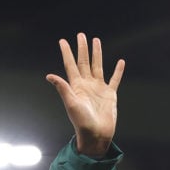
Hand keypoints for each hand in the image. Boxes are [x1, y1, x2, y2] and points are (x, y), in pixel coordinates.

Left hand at [45, 33, 124, 157]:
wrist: (96, 135)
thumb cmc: (81, 122)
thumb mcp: (71, 104)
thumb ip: (63, 88)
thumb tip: (49, 76)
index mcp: (76, 86)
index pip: (70, 65)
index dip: (67, 53)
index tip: (63, 41)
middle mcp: (87, 85)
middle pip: (84, 62)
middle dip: (82, 49)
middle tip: (81, 35)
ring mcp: (98, 89)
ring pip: (98, 66)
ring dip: (97, 54)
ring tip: (96, 41)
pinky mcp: (110, 94)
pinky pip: (115, 79)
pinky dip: (118, 71)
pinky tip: (120, 62)